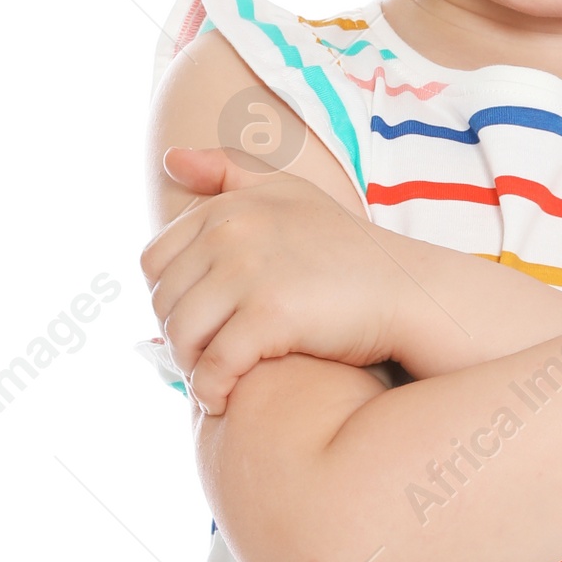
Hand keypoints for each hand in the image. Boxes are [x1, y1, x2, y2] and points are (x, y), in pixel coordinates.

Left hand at [141, 151, 406, 415]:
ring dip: (190, 368)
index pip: (154, 261)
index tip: (196, 323)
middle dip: (178, 337)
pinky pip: (215, 365)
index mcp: (230, 207)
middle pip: (165, 301)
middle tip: (204, 360)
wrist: (408, 294)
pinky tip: (224, 401)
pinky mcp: (270, 315)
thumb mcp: (290, 194)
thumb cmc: (348, 251)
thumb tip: (170, 160)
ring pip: (182, 335)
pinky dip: (212, 390)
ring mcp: (249, 272)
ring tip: (213, 382)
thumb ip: (228, 173)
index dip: (167, 299)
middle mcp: (232, 231)